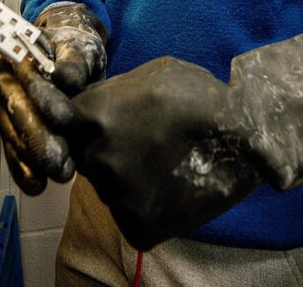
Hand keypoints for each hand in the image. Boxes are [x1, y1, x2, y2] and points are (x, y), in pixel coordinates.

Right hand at [0, 3, 107, 193]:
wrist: (73, 62)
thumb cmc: (75, 51)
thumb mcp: (80, 48)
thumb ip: (74, 62)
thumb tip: (65, 79)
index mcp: (17, 57)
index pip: (26, 78)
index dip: (44, 97)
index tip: (65, 117)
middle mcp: (6, 85)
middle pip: (17, 112)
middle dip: (39, 138)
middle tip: (60, 158)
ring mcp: (6, 111)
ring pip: (15, 136)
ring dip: (34, 160)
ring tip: (60, 175)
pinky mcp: (13, 133)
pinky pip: (14, 153)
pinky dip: (24, 171)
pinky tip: (37, 186)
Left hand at [66, 25, 302, 249]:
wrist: (246, 135)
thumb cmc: (199, 96)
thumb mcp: (151, 75)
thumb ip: (111, 90)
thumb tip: (73, 93)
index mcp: (94, 115)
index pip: (55, 121)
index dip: (61, 120)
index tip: (70, 119)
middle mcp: (97, 158)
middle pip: (82, 158)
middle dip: (102, 150)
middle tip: (140, 140)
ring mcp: (116, 195)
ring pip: (106, 188)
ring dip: (124, 177)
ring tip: (161, 161)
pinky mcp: (138, 226)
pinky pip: (127, 216)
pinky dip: (142, 205)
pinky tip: (169, 186)